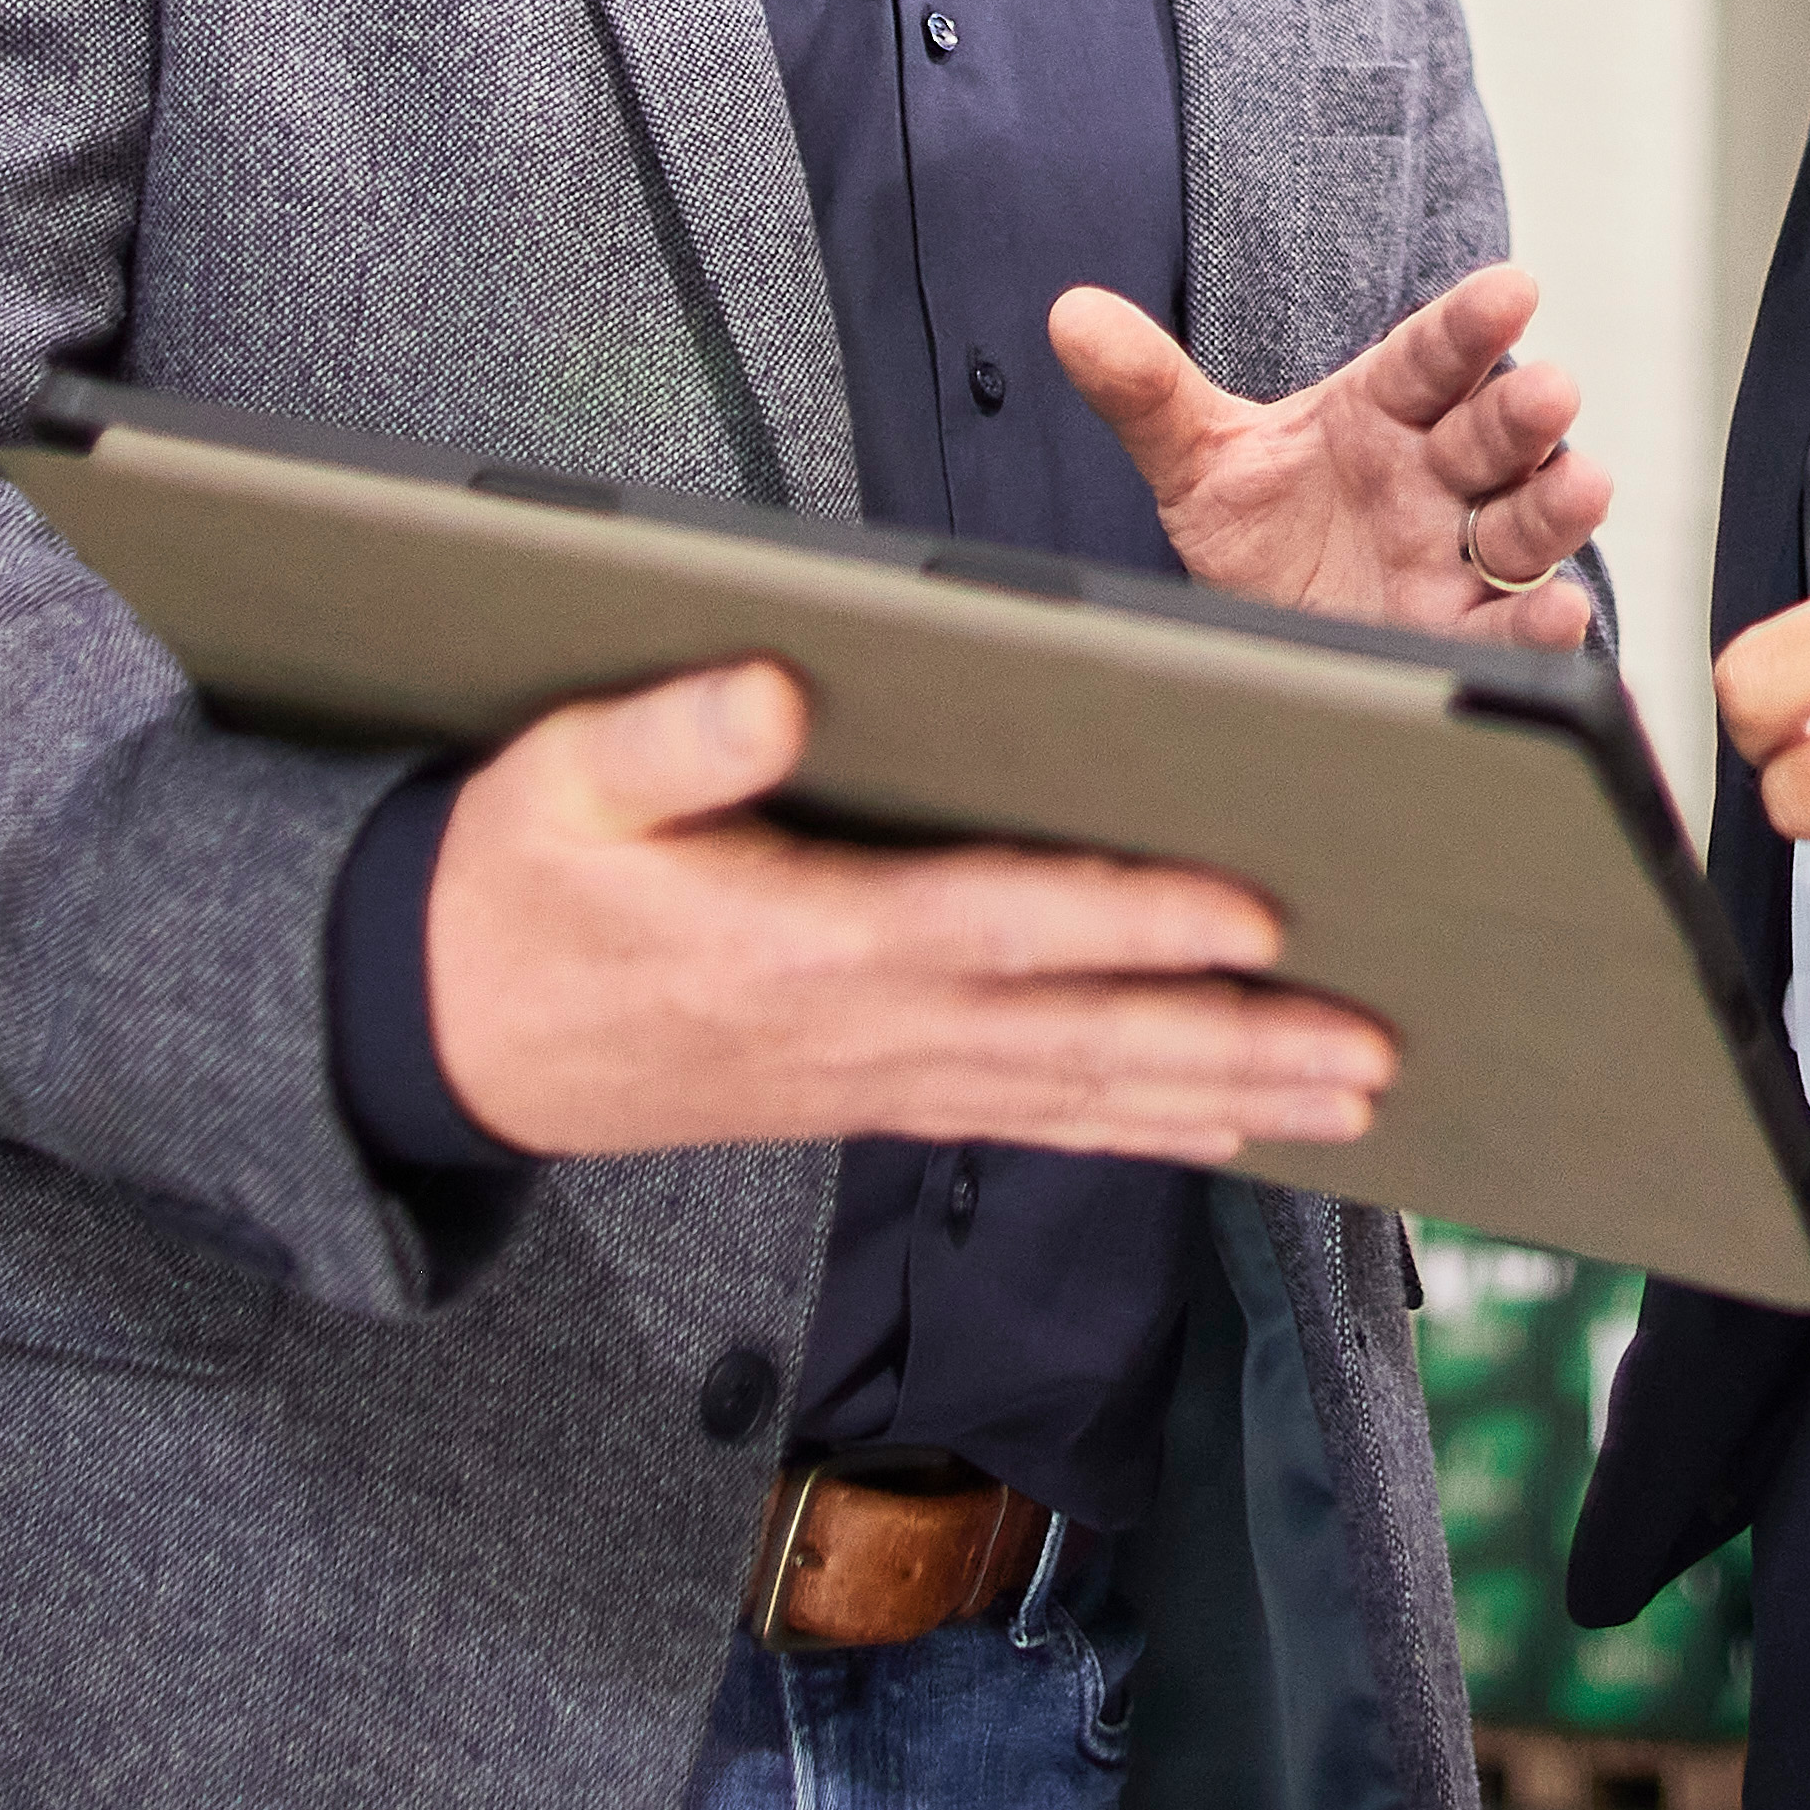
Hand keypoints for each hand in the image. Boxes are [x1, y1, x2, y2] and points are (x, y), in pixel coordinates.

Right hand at [418, 660, 1395, 1163]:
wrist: (434, 1034)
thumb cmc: (511, 885)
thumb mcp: (558, 781)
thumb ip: (672, 738)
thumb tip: (782, 683)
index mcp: (802, 941)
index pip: (1000, 927)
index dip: (1130, 923)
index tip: (1254, 916)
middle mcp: (864, 1030)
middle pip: (1081, 1043)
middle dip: (1235, 1045)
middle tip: (1374, 1051)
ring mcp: (876, 1080)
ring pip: (1079, 1099)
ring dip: (1221, 1101)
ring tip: (1355, 1100)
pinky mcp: (874, 1097)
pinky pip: (1034, 1119)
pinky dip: (1140, 1126)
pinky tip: (1227, 1125)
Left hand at [1051, 264, 1609, 649]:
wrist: (1262, 630)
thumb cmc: (1258, 524)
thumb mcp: (1195, 458)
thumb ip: (1145, 391)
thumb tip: (1069, 314)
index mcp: (1382, 411)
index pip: (1431, 357)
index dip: (1470, 325)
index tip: (1512, 286)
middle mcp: (1434, 475)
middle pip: (1490, 432)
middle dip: (1524, 411)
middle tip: (1549, 389)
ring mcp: (1456, 555)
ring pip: (1523, 521)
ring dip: (1557, 504)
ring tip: (1583, 483)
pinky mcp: (1462, 633)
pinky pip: (1512, 623)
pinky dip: (1542, 623)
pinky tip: (1561, 615)